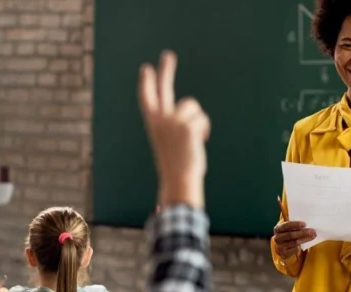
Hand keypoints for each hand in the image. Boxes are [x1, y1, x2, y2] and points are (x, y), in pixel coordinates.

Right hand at [138, 50, 209, 208]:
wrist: (180, 178)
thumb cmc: (178, 163)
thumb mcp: (172, 140)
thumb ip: (177, 123)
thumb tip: (193, 111)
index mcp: (153, 124)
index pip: (147, 99)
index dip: (146, 83)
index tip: (146, 68)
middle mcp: (160, 119)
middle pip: (163, 89)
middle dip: (165, 70)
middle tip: (168, 55)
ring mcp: (173, 121)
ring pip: (192, 105)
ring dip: (198, 119)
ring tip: (194, 137)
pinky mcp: (187, 125)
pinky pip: (202, 117)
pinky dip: (205, 129)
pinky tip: (200, 140)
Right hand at [273, 221, 316, 257]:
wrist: (283, 247)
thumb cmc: (288, 234)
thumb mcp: (288, 228)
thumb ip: (294, 225)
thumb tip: (308, 223)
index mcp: (277, 229)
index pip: (286, 225)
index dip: (295, 224)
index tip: (305, 224)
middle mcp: (277, 238)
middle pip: (291, 235)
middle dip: (303, 232)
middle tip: (312, 231)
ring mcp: (279, 246)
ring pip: (295, 242)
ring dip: (305, 239)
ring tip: (313, 235)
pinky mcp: (284, 253)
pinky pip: (295, 249)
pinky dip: (301, 246)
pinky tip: (305, 243)